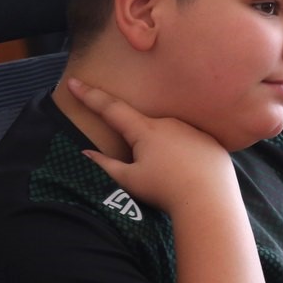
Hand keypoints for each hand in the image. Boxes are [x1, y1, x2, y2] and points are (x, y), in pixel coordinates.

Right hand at [66, 78, 234, 211]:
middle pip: (143, 126)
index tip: (72, 82)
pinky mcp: (209, 140)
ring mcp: (192, 129)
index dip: (89, 96)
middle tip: (146, 171)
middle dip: (138, 144)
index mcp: (145, 130)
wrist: (210, 201)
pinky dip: (184, 155)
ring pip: (168, 135)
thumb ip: (105, 166)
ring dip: (163, 151)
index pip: (111, 108)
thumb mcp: (129, 181)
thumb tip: (84, 153)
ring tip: (170, 179)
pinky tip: (188, 175)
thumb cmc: (166, 191)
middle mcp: (169, 123)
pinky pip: (190, 144)